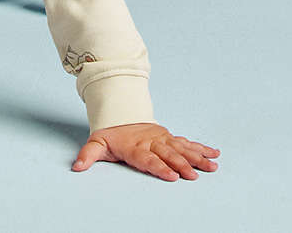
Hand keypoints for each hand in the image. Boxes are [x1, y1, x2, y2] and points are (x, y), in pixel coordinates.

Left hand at [73, 123, 219, 180]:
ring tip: (212, 166)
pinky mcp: (169, 137)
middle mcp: (151, 142)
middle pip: (168, 155)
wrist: (120, 116)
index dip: (160, 168)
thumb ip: (88, 156)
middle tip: (194, 176)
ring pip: (181, 148)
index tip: (172, 176)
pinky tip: (214, 154)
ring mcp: (162, 139)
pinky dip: (200, 148)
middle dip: (182, 165)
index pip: (148, 160)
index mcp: (135, 147)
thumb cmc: (110, 136)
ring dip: (197, 157)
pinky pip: (186, 143)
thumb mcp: (96, 144)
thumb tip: (77, 167)